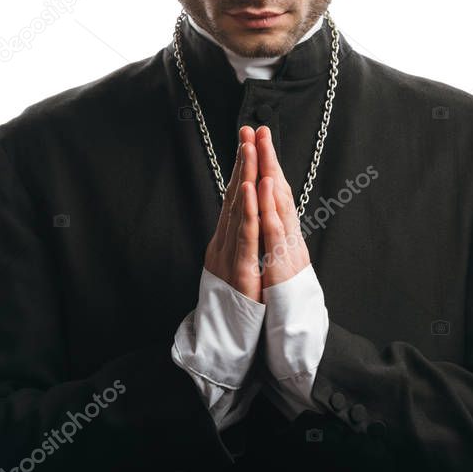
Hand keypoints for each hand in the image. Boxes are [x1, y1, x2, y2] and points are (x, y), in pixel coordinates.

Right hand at [204, 125, 262, 302]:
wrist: (223, 341)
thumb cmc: (233, 305)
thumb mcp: (236, 267)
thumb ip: (238, 243)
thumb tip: (241, 218)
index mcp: (225, 241)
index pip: (235, 197)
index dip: (241, 167)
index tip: (248, 139)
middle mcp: (223, 243)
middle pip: (234, 196)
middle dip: (242, 162)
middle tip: (247, 130)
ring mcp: (229, 255)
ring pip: (238, 210)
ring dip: (243, 177)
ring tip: (249, 149)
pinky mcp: (239, 269)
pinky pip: (244, 236)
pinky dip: (246, 211)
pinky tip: (248, 189)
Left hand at [256, 125, 310, 290]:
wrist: (296, 328)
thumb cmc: (284, 298)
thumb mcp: (276, 263)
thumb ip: (276, 239)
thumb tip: (269, 217)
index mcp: (285, 236)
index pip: (276, 194)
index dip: (267, 165)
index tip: (258, 139)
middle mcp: (289, 237)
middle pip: (279, 192)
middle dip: (269, 158)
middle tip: (260, 129)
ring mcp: (287, 249)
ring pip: (278, 206)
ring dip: (269, 174)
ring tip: (262, 147)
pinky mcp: (282, 264)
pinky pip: (274, 233)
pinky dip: (268, 208)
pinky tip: (264, 188)